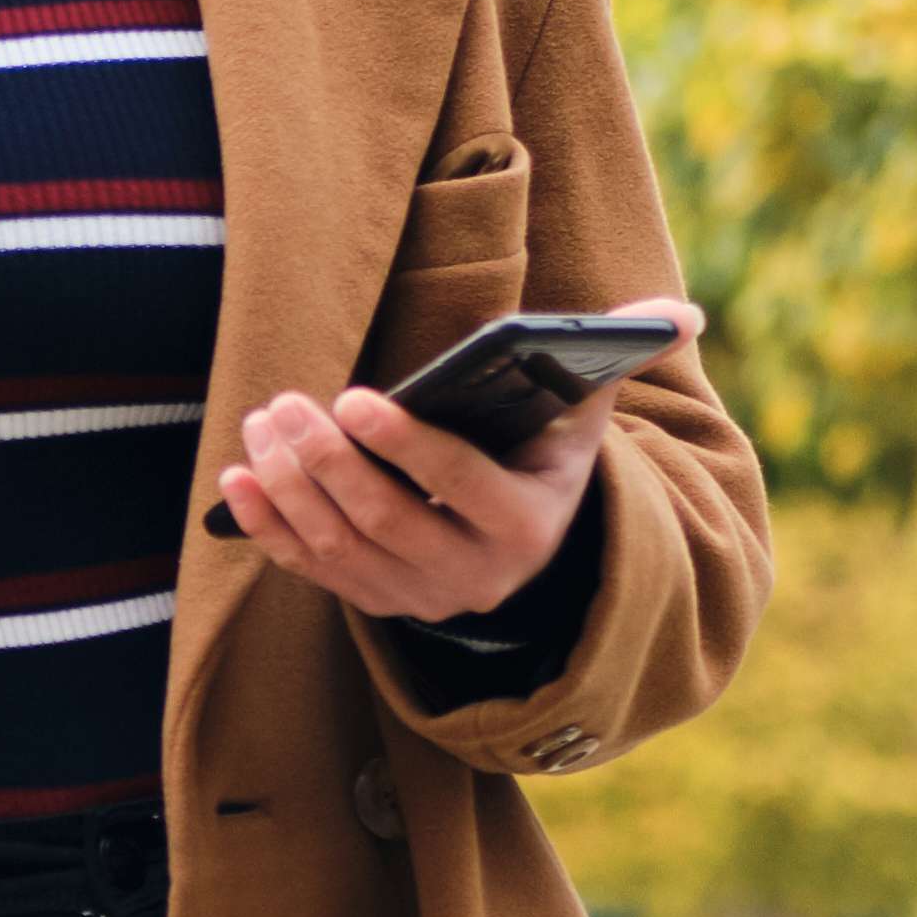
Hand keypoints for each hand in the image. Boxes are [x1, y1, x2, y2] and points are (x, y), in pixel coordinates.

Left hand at [217, 298, 706, 623]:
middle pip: (389, 521)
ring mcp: (416, 597)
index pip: (462, 488)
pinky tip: (235, 480)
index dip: (407, 447)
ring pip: (342, 547)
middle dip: (331, 462)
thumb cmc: (544, 458)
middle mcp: (472, 575)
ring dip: (292, 486)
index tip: (355, 397)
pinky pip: (310, 571)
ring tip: (263, 421)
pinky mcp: (372, 602)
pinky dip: (267, 528)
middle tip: (288, 402)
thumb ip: (620, 360)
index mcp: (526, 526)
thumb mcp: (585, 418)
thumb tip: (681, 314)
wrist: (522, 551)